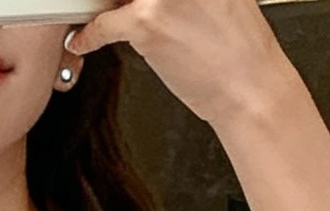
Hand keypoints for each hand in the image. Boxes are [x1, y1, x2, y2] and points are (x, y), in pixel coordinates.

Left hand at [66, 0, 295, 132]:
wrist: (247, 84)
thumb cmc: (238, 46)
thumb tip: (150, 1)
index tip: (130, 1)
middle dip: (123, 0)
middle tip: (119, 7)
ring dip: (104, 7)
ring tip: (99, 14)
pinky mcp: (146, 21)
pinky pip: (103, 24)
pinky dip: (88, 35)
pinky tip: (82, 38)